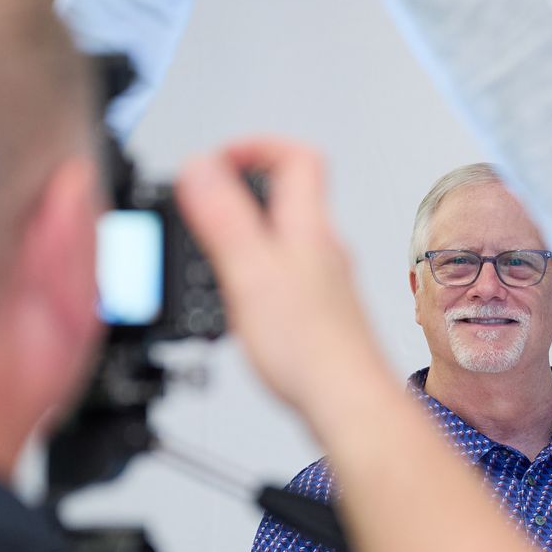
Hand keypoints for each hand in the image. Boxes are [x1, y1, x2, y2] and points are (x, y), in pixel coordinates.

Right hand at [174, 137, 392, 427]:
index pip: (297, 157)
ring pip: (286, 240)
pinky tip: (241, 304)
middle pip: (290, 197)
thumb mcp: (250, 272)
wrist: (349, 404)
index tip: (219, 161)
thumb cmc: (313, 350)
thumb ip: (224, 217)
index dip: (256, 147)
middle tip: (207, 206)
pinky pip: (286, 279)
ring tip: (215, 255)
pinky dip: (257, 277)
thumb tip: (202, 165)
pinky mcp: (321, 316)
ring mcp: (326, 284)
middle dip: (243, 193)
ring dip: (248, 237)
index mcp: (309, 228)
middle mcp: (324, 250)